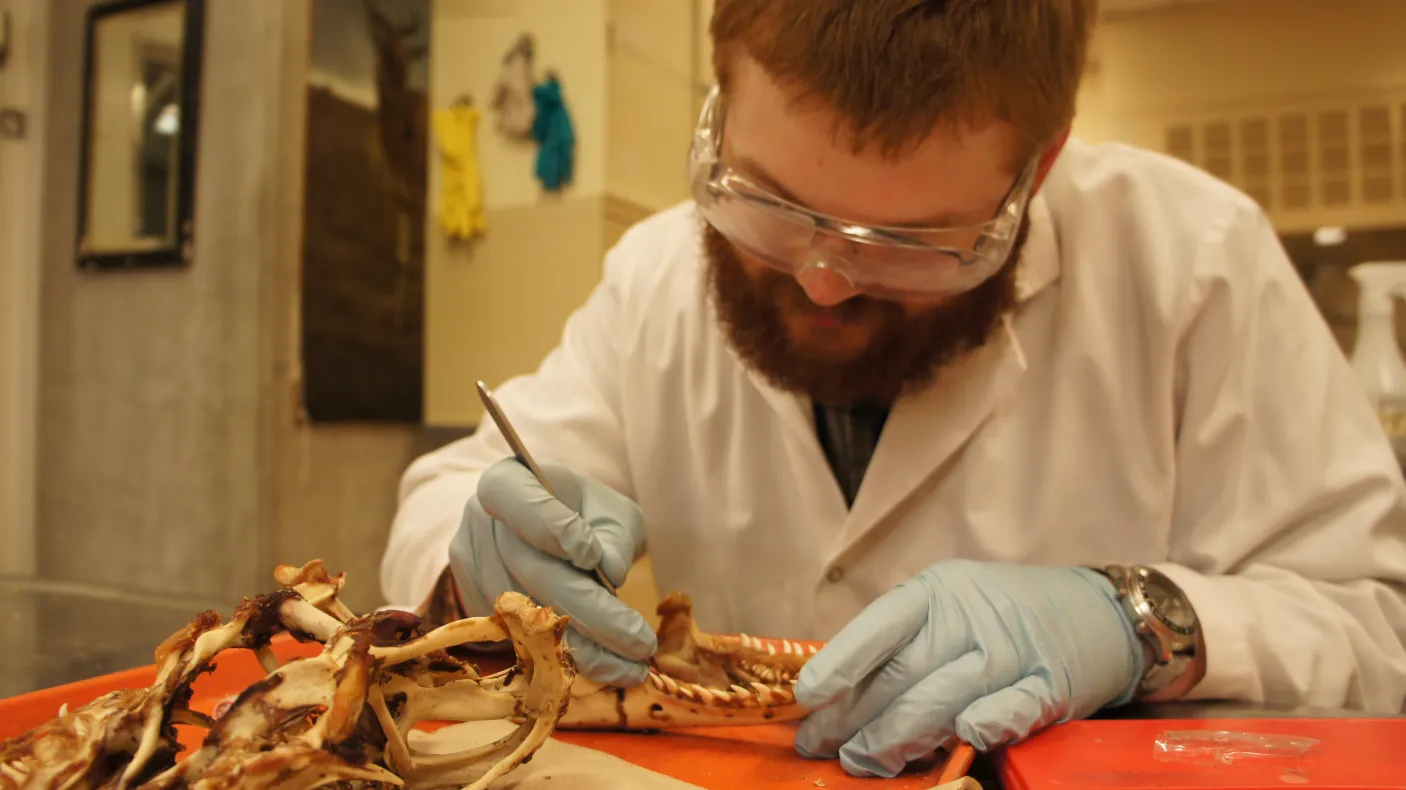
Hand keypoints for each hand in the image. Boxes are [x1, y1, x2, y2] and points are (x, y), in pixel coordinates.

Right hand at [448, 457, 655, 685]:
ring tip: (633, 665)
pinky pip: (518, 637)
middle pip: (528, 569)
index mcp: (509, 481)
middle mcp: (480, 521)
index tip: (592, 557)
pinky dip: (566, 655)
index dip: (548, 526)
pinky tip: (607, 665)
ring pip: (524, 614)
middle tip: (640, 640)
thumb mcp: (613, 514)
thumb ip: (616, 538)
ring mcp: (471, 566)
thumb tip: (610, 573)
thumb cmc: (588, 517)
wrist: (554, 532)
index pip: (513, 497)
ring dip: (583, 646)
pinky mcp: (474, 605)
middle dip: (589, 611)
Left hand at [793, 559, 1144, 777]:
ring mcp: (1014, 650)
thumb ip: (903, 647)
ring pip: (944, 696)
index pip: (881, 624)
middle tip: (821, 746)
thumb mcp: (950, 611)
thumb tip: (836, 697)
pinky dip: (988, 722)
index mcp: (939, 592)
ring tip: (862, 761)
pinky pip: (1014, 706)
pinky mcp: (1051, 685)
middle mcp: (973, 616)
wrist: (1100, 612)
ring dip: (897, 736)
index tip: (807, 695)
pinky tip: (963, 737)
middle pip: (904, 671)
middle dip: (854, 716)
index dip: (841, 660)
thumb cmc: (1004, 617)